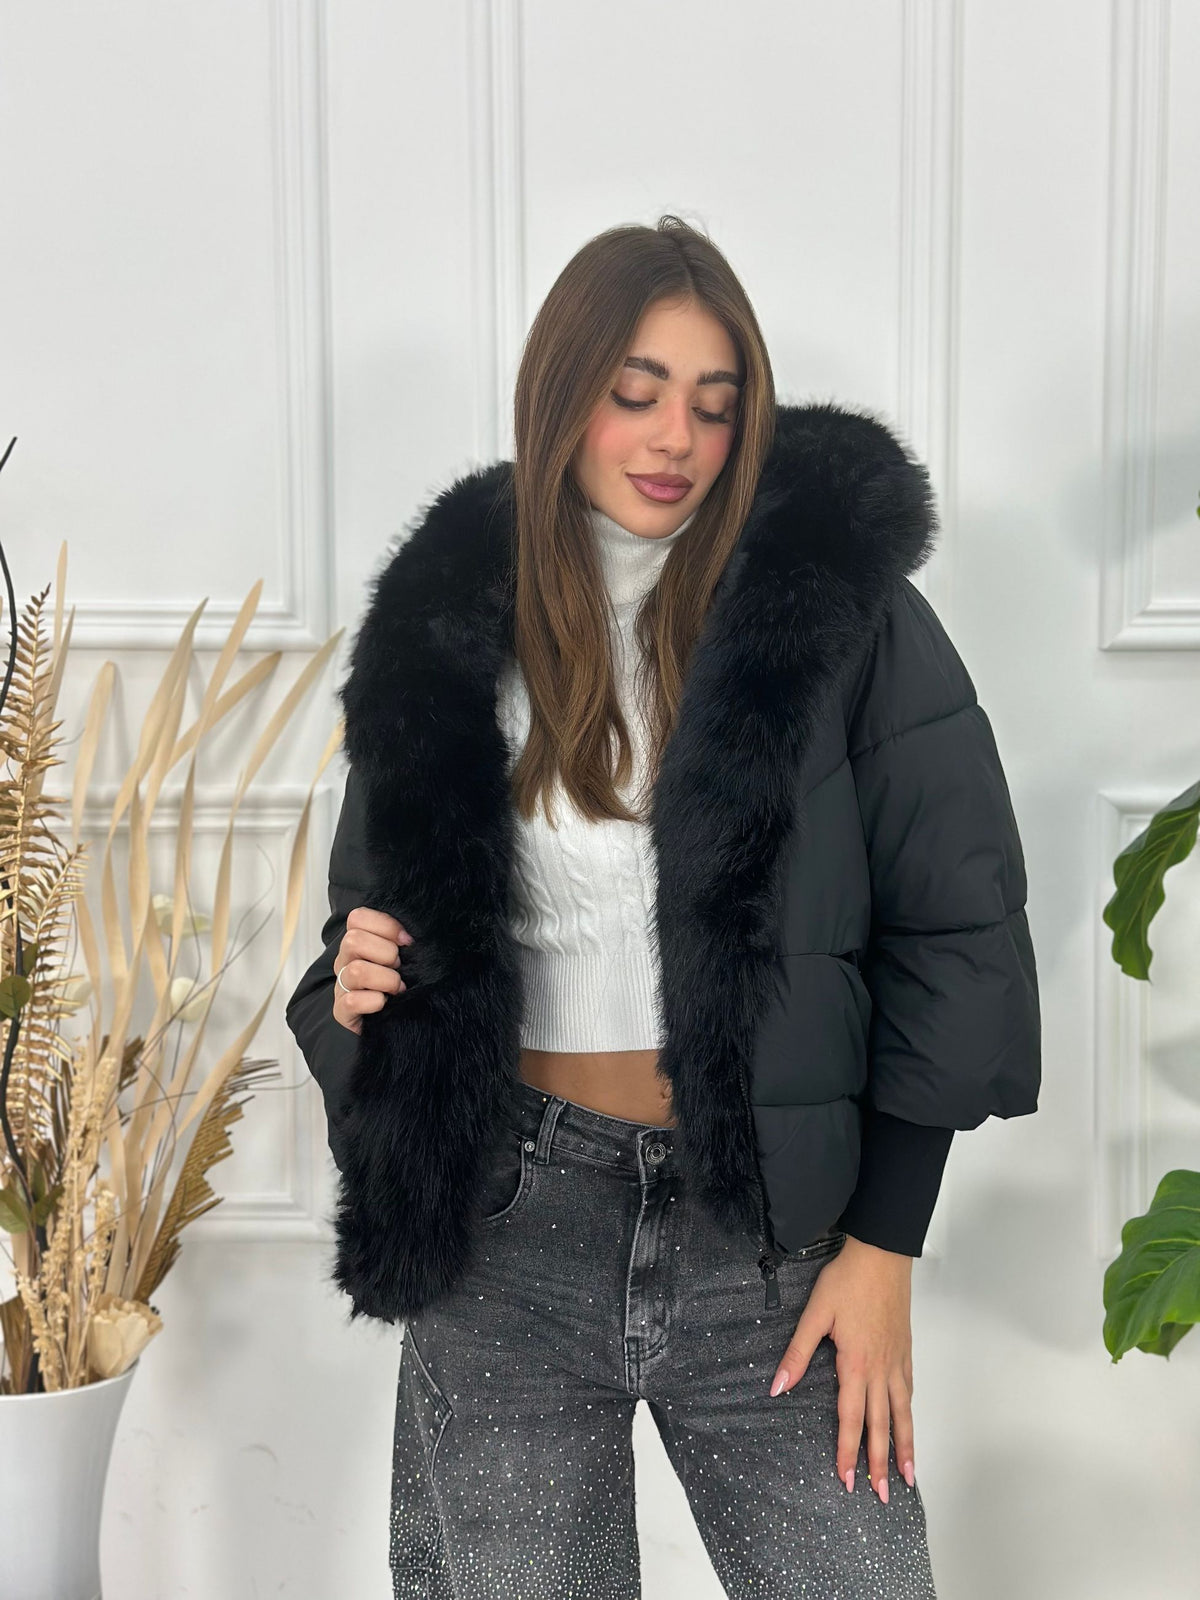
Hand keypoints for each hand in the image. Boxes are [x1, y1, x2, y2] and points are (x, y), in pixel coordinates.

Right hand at [332, 907, 413, 1034]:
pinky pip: (352, 1001)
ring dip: (385, 979)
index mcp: (358, 942)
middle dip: (386, 953)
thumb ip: (402, 940)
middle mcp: (345, 961)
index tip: (407, 941)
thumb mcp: (402, 957)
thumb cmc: (399, 984)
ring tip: (397, 988)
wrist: (396, 1020)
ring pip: (356, 971)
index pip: (358, 917)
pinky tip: (385, 1003)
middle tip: (399, 967)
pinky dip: (374, 1001)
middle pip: (353, 940)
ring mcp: (341, 985)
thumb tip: (411, 934)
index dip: (386, 925)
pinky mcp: (342, 1011)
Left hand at [769, 1233, 914, 1503]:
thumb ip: (797, 1353)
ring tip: (907, 1477)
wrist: (881, 1255)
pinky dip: (909, 1415)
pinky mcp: (905, 1351)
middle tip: (880, 1495)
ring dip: (904, 1447)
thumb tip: (777, 1387)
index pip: (851, 1418)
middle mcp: (880, 1369)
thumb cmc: (846, 1281)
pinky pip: (908, 1392)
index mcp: (855, 1364)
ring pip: (902, 1414)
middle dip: (879, 1463)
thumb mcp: (815, 1314)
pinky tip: (908, 1425)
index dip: (848, 1451)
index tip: (847, 1480)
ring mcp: (897, 1361)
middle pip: (881, 1425)